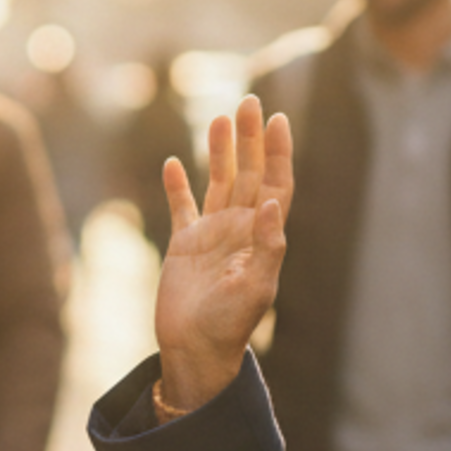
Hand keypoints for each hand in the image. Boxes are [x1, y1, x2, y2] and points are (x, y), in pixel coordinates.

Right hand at [152, 97, 294, 412]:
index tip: (278, 119)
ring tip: (221, 118)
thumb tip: (271, 202)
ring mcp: (211, 234)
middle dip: (250, 138)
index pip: (274, 184)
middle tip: (250, 100)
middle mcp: (238, 229)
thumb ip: (266, 245)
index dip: (279, 152)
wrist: (195, 350)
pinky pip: (181, 206)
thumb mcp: (254, 287)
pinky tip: (172, 162)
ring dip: (219, 151)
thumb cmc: (229, 325)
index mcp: (260, 236)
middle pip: (248, 173)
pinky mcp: (183, 245)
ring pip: (217, 182)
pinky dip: (176, 185)